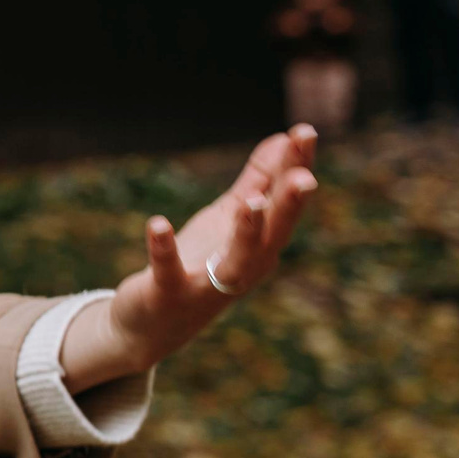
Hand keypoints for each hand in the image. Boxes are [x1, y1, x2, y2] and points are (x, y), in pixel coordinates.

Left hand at [64, 126, 319, 385]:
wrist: (153, 325)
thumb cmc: (199, 265)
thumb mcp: (228, 219)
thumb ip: (256, 181)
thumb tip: (283, 139)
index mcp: (260, 246)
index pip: (284, 205)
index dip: (296, 170)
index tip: (305, 133)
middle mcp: (243, 268)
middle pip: (273, 236)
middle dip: (288, 207)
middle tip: (305, 177)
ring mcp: (207, 285)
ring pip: (235, 261)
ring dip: (245, 232)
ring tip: (252, 201)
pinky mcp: (168, 293)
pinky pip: (168, 270)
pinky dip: (163, 248)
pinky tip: (157, 222)